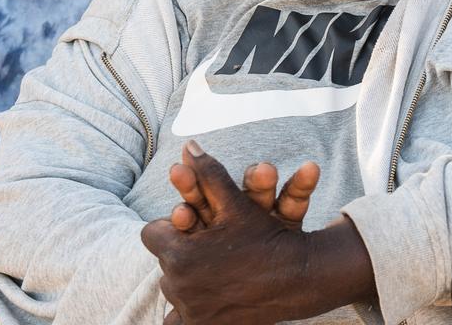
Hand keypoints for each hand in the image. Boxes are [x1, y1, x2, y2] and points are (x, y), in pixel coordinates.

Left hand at [142, 142, 317, 324]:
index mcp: (180, 255)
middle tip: (201, 247)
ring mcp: (191, 312)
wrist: (299, 281)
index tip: (187, 223)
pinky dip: (187, 315)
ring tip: (206, 271)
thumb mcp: (235, 203)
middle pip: (165, 262)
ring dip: (186, 280)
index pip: (152, 234)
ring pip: (174, 290)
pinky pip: (178, 324)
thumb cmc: (266, 237)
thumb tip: (188, 144)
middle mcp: (179, 287)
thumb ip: (208, 173)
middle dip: (180, 252)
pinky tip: (202, 303)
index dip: (171, 226)